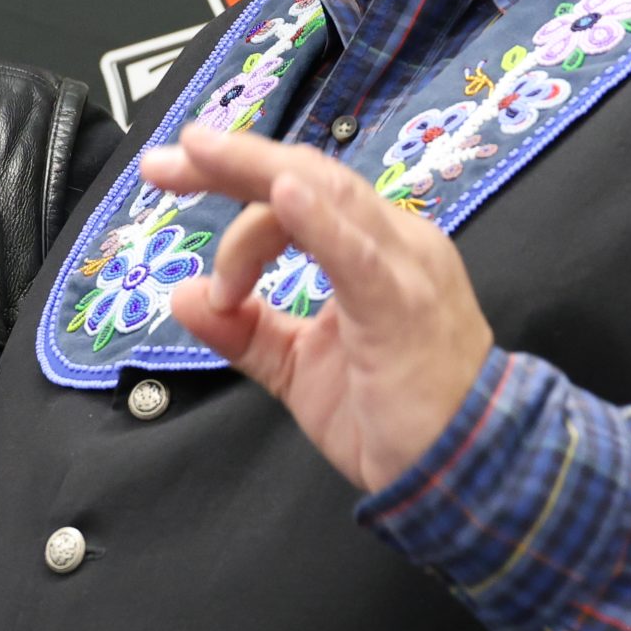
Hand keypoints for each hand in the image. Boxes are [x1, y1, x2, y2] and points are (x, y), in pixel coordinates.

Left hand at [144, 122, 494, 492]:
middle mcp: (393, 242)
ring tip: (199, 155)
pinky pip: (356, 253)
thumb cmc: (394, 421)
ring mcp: (403, 267)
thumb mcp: (299, 369)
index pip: (297, 190)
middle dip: (230, 160)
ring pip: (324, 196)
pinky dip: (316, 220)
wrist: (466, 474)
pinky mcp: (403, 304)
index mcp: (373, 250)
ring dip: (255, 173)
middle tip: (164, 159)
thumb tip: (183, 296)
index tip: (167, 174)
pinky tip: (280, 194)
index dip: (232, 174)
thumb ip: (245, 331)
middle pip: (305, 176)